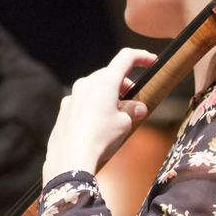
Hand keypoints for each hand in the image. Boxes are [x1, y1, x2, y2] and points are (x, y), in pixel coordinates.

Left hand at [43, 48, 155, 181]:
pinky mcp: (64, 111)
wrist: (71, 158)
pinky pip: (82, 102)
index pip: (126, 58)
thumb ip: (132, 111)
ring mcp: (72, 97)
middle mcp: (86, 84)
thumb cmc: (101, 138)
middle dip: (124, 84)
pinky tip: (98, 125)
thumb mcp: (125, 124)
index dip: (141, 57)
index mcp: (104, 82)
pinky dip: (94, 107)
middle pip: (109, 75)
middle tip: (134, 100)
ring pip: (94, 88)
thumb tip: (138, 108)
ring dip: (108, 96)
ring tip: (117, 116)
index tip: (152, 62)